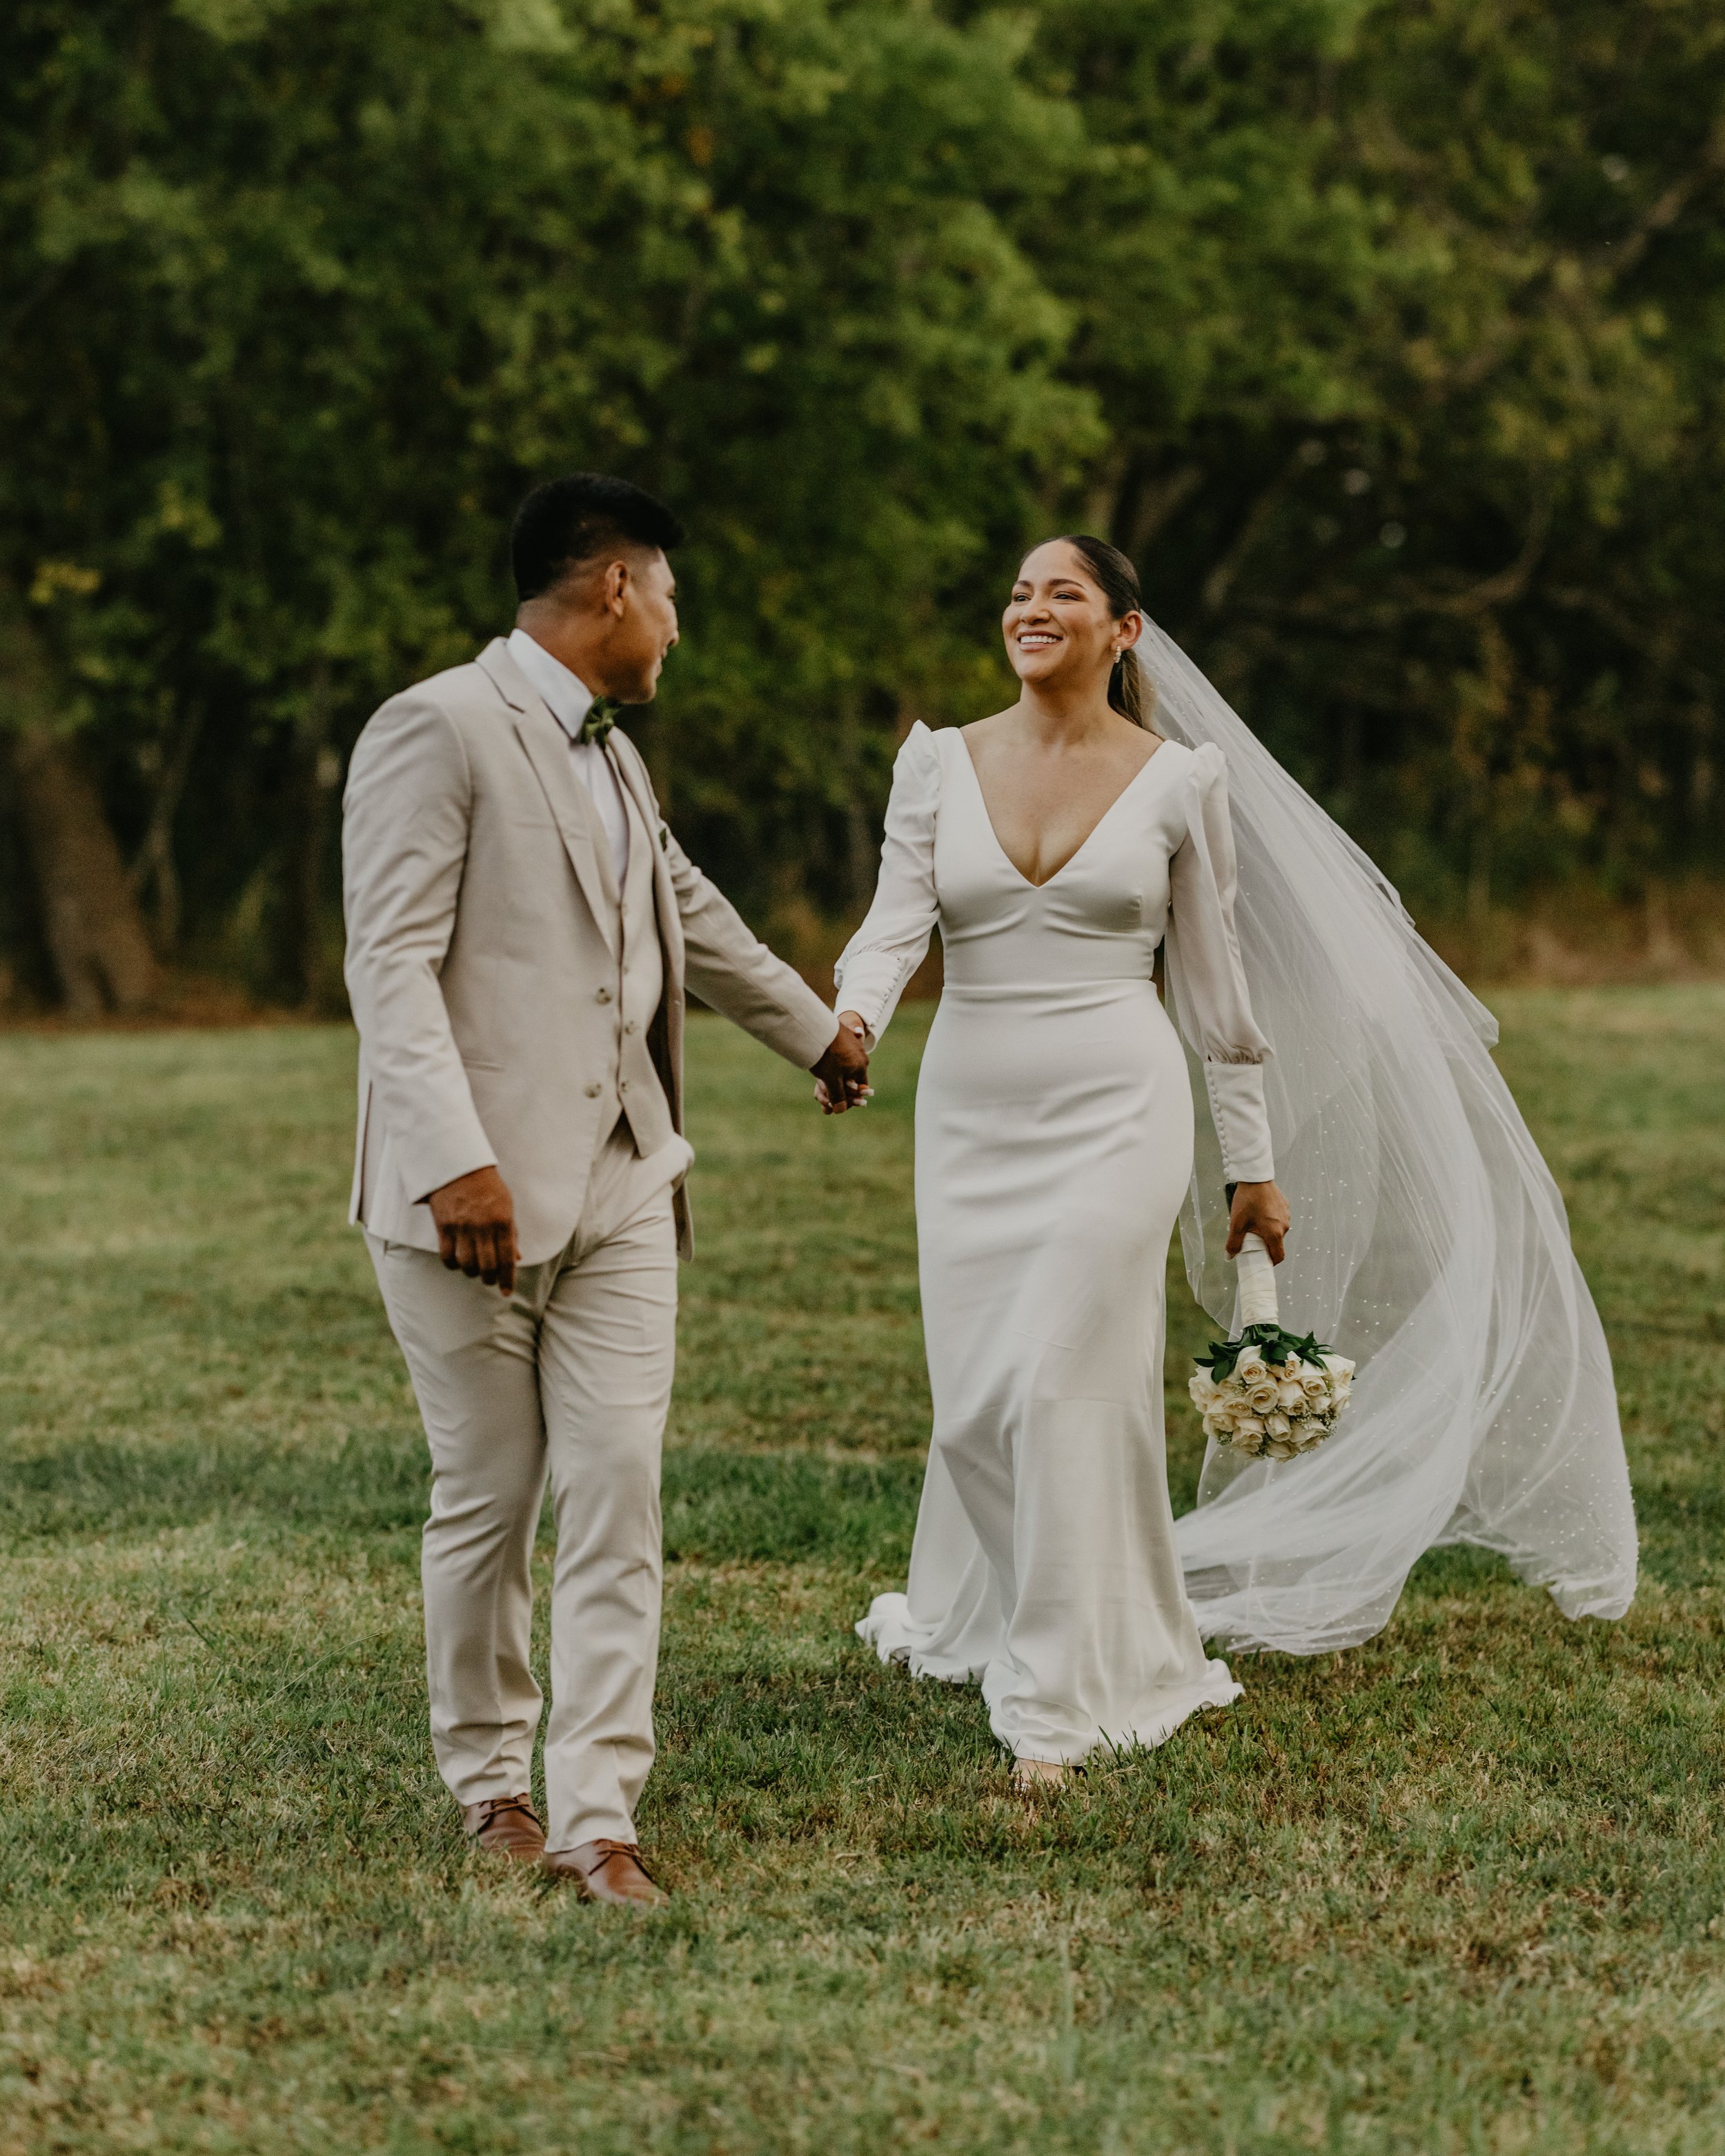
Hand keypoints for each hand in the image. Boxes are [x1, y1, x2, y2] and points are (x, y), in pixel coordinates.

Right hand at [428, 1165, 520, 1293]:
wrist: (459, 1166)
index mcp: (502, 1221)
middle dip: (489, 1279)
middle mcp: (483, 1227)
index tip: (507, 1292)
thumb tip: (517, 1258)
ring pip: (466, 1264)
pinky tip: (457, 1263)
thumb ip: (512, 1232)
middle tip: (489, 1280)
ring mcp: (462, 1227)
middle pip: (486, 1266)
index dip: (507, 1279)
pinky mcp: (443, 1226)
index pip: (507, 1258)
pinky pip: (447, 1256)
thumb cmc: (487, 1187)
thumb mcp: (506, 1206)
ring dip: (471, 1273)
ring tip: (474, 1270)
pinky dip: (452, 1265)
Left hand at [811, 1013, 871, 1113]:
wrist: (815, 1026)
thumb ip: (838, 1096)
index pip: (860, 1088)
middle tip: (822, 1089)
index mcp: (862, 1066)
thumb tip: (840, 1110)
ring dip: (834, 1073)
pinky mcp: (844, 1035)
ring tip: (819, 1074)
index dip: (849, 1098)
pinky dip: (831, 1060)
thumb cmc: (825, 1055)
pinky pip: (840, 1053)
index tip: (834, 1101)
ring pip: (845, 1065)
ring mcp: (853, 1043)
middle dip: (839, 1086)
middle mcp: (861, 1055)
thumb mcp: (831, 1080)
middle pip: (852, 1076)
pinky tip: (820, 1060)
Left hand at [1226, 1179, 1289, 1265]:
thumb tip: (1229, 1257)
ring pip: (1278, 1231)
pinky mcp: (1285, 1206)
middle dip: (1265, 1245)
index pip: (1278, 1256)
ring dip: (1267, 1232)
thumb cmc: (1247, 1200)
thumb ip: (1234, 1242)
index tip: (1260, 1261)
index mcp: (1274, 1233)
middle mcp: (1284, 1226)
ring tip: (1253, 1224)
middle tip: (1251, 1240)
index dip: (1270, 1262)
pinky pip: (1279, 1219)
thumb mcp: (1237, 1223)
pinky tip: (1259, 1213)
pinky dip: (1270, 1221)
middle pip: (1276, 1243)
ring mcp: (1286, 1215)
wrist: (1256, 1177)